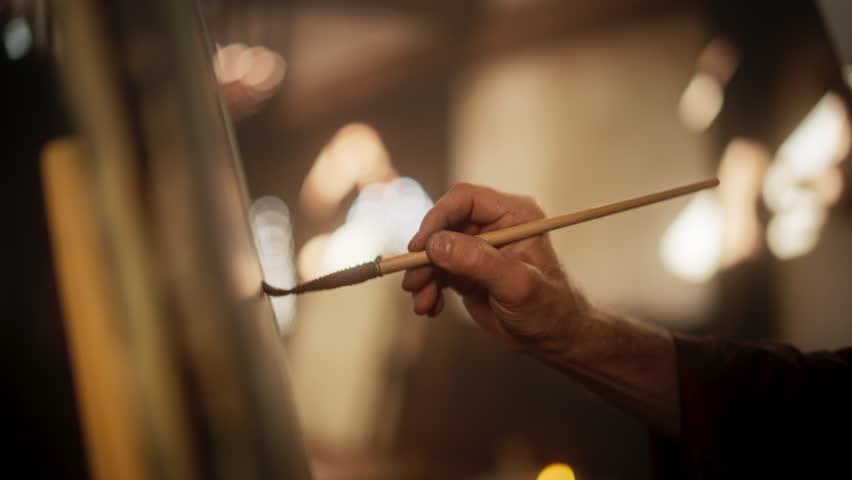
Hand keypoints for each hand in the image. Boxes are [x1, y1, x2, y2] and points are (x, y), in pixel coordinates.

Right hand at [402, 183, 586, 351]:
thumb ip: (477, 261)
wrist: (552, 338)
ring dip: (422, 276)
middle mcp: (493, 226)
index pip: (465, 199)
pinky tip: (430, 307)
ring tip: (422, 301)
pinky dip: (428, 288)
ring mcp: (477, 248)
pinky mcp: (466, 270)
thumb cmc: (548, 308)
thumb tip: (436, 244)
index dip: (438, 217)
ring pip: (435, 250)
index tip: (420, 246)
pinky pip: (436, 271)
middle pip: (444, 225)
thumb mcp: (516, 284)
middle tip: (413, 281)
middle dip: (425, 254)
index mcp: (513, 215)